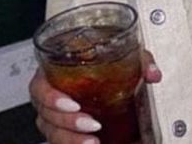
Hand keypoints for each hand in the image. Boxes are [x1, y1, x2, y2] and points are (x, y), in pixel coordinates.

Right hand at [31, 50, 161, 142]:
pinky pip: (61, 141)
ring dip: (71, 139)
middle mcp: (50, 98)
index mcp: (54, 74)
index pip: (39, 86)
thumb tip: (152, 73)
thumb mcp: (121, 57)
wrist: (104, 80)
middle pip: (45, 115)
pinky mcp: (63, 132)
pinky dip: (74, 143)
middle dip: (68, 123)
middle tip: (92, 124)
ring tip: (94, 141)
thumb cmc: (102, 65)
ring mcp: (54, 118)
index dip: (50, 97)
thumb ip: (138, 61)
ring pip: (52, 133)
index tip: (72, 104)